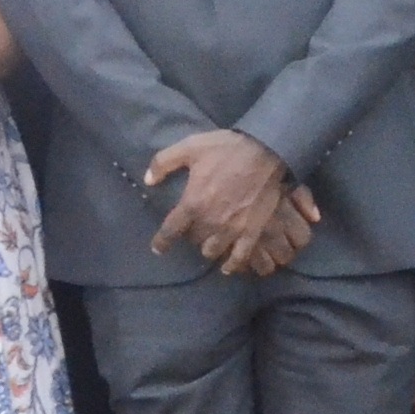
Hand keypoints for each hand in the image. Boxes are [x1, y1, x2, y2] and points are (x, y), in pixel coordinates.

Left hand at [144, 130, 307, 274]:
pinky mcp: (252, 232)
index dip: (162, 241)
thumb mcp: (189, 146)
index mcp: (193, 203)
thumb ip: (163, 162)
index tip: (158, 248)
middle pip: (193, 240)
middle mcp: (210, 222)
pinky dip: (231, 264)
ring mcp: (232, 229)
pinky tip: (227, 266)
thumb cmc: (226, 148)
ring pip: (212, 250)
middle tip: (194, 229)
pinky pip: (239, 257)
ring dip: (207, 247)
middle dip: (191, 235)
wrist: (266, 150)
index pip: (170, 230)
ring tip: (209, 242)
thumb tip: (148, 180)